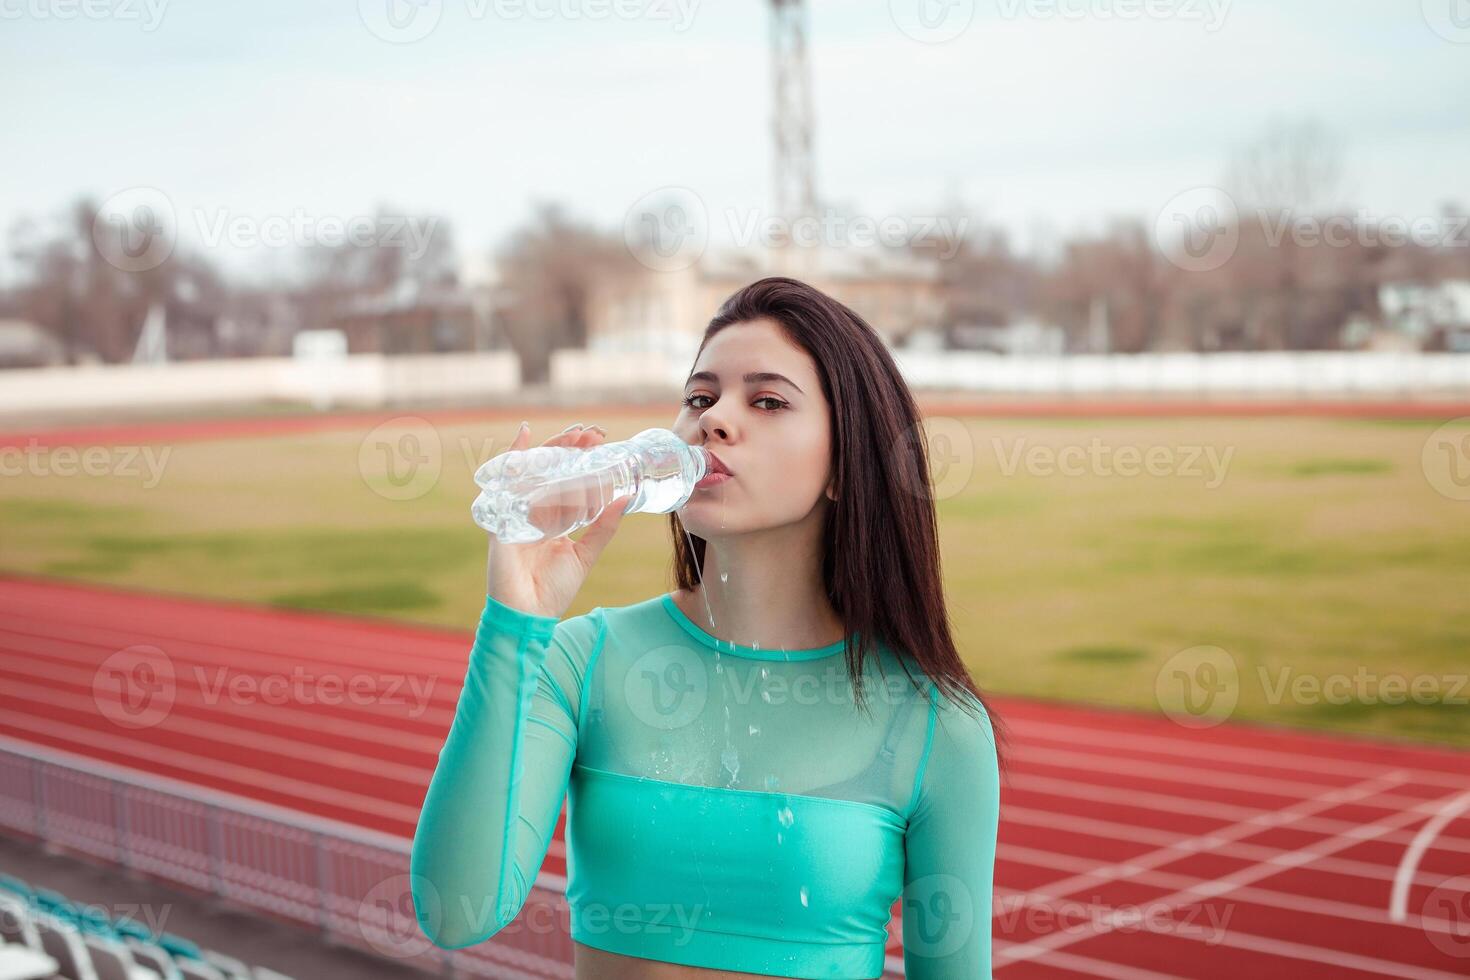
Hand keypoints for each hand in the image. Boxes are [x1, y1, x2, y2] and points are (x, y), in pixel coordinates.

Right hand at [485, 421, 632, 619]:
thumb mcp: (585, 554)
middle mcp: (532, 511)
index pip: (565, 480)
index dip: (580, 460)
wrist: (528, 615)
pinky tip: (524, 435)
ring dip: (552, 448)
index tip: (600, 442)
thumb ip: (603, 527)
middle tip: (592, 433)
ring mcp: (515, 511)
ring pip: (534, 470)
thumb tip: (627, 498)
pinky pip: (505, 481)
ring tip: (575, 434)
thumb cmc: (553, 590)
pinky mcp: (501, 516)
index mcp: (550, 519)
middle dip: (570, 448)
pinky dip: (513, 457)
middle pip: (549, 470)